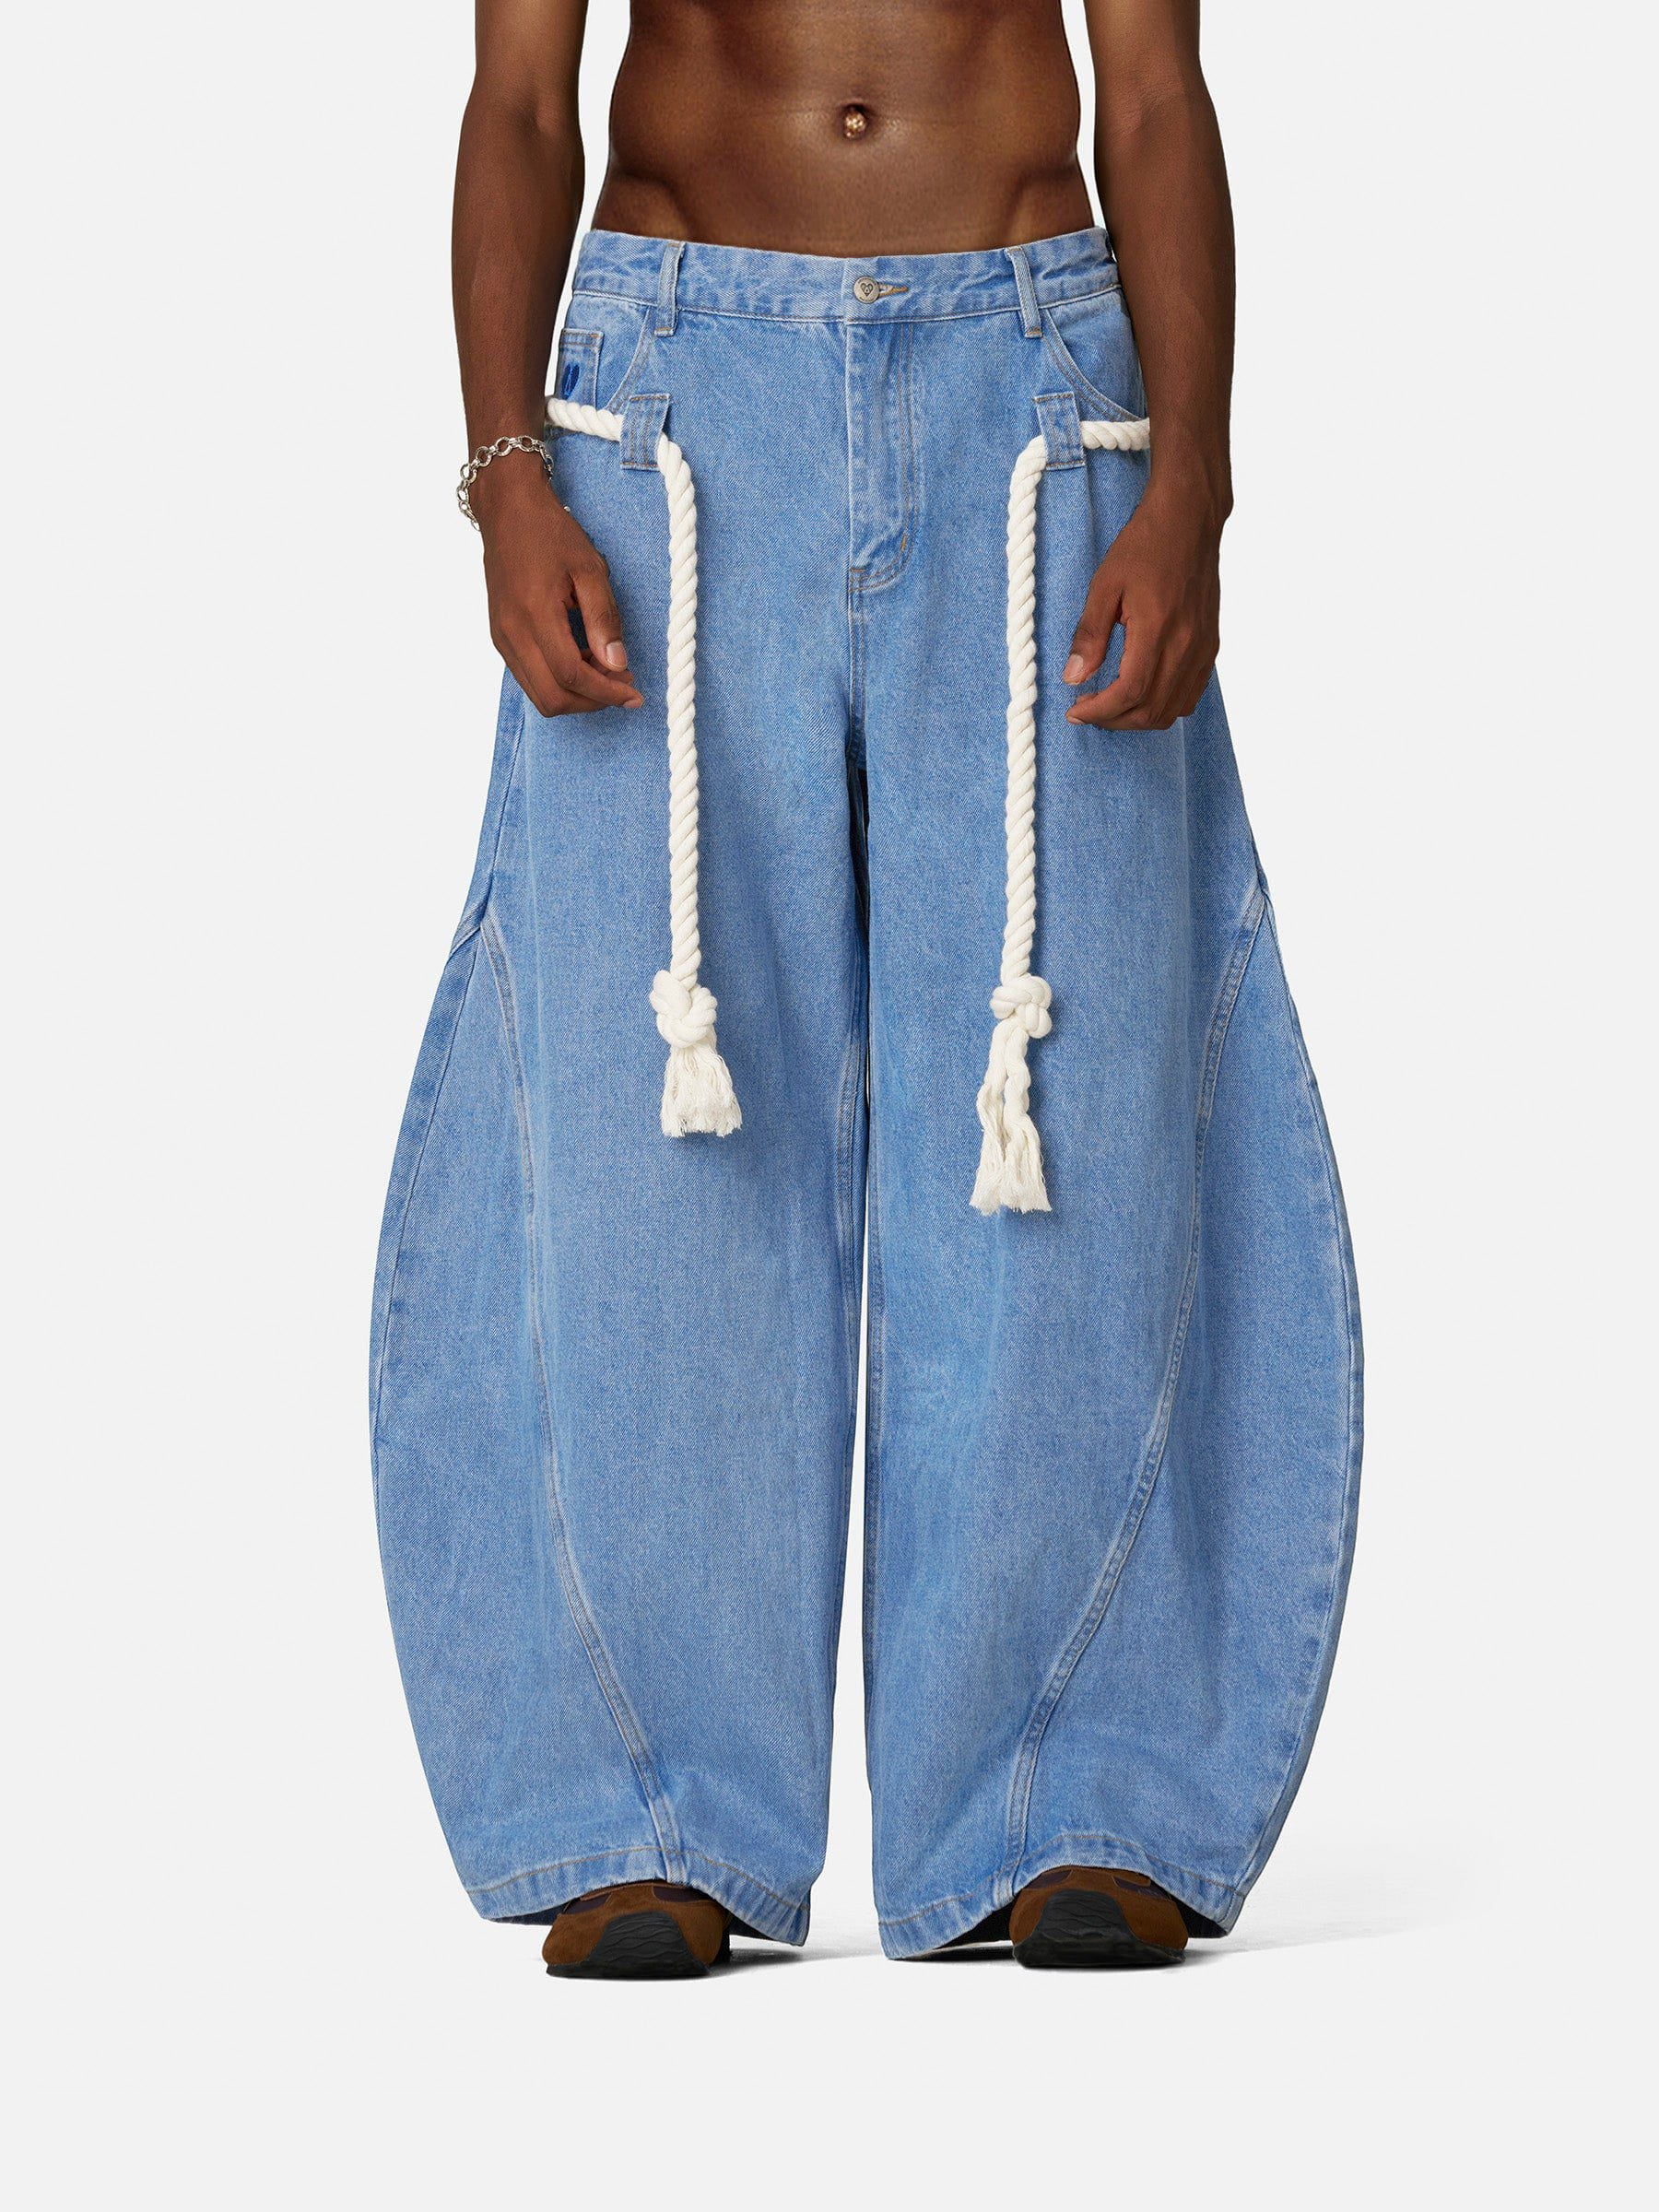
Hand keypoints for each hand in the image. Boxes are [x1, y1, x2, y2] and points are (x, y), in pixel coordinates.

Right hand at [474, 453, 643, 716]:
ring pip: (539, 694)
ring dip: (576, 694)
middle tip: (622, 685)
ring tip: (604, 669)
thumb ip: (604, 619)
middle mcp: (511, 633)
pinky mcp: (500, 637)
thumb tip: (617, 664)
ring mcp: (502, 638)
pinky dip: (559, 680)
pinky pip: (529, 677)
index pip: (570, 675)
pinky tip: (580, 657)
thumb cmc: (549, 532)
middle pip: (552, 698)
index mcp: (534, 614)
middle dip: (591, 701)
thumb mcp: (589, 569)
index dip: (605, 692)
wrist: (507, 510)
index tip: (633, 693)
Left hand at [1062, 480, 1222, 730]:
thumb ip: (1089, 634)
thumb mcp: (1105, 584)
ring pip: (1173, 710)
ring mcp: (1203, 648)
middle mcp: (1187, 645)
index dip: (1100, 712)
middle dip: (1114, 720)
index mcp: (1158, 629)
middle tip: (1087, 710)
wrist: (1190, 520)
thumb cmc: (1145, 545)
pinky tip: (1141, 694)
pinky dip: (1164, 706)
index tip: (1075, 711)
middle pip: (1151, 711)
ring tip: (1111, 706)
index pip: (1129, 693)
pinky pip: (1190, 695)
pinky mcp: (1211, 645)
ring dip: (1138, 718)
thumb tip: (1074, 677)